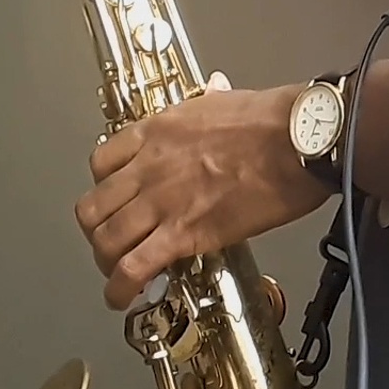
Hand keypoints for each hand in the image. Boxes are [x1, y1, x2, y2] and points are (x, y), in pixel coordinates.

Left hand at [76, 72, 334, 308]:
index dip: (102, 188)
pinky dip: (120, 287)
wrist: (295, 141)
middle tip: (112, 244)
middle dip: (96, 231)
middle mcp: (146, 168)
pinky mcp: (183, 234)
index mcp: (155, 132)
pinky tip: (121, 297)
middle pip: (93, 207)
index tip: (115, 201)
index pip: (100, 162)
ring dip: (105, 263)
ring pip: (105, 240)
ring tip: (116, 277)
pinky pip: (134, 267)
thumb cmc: (269, 120)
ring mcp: (160, 202)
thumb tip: (216, 90)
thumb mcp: (222, 100)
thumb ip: (208, 102)